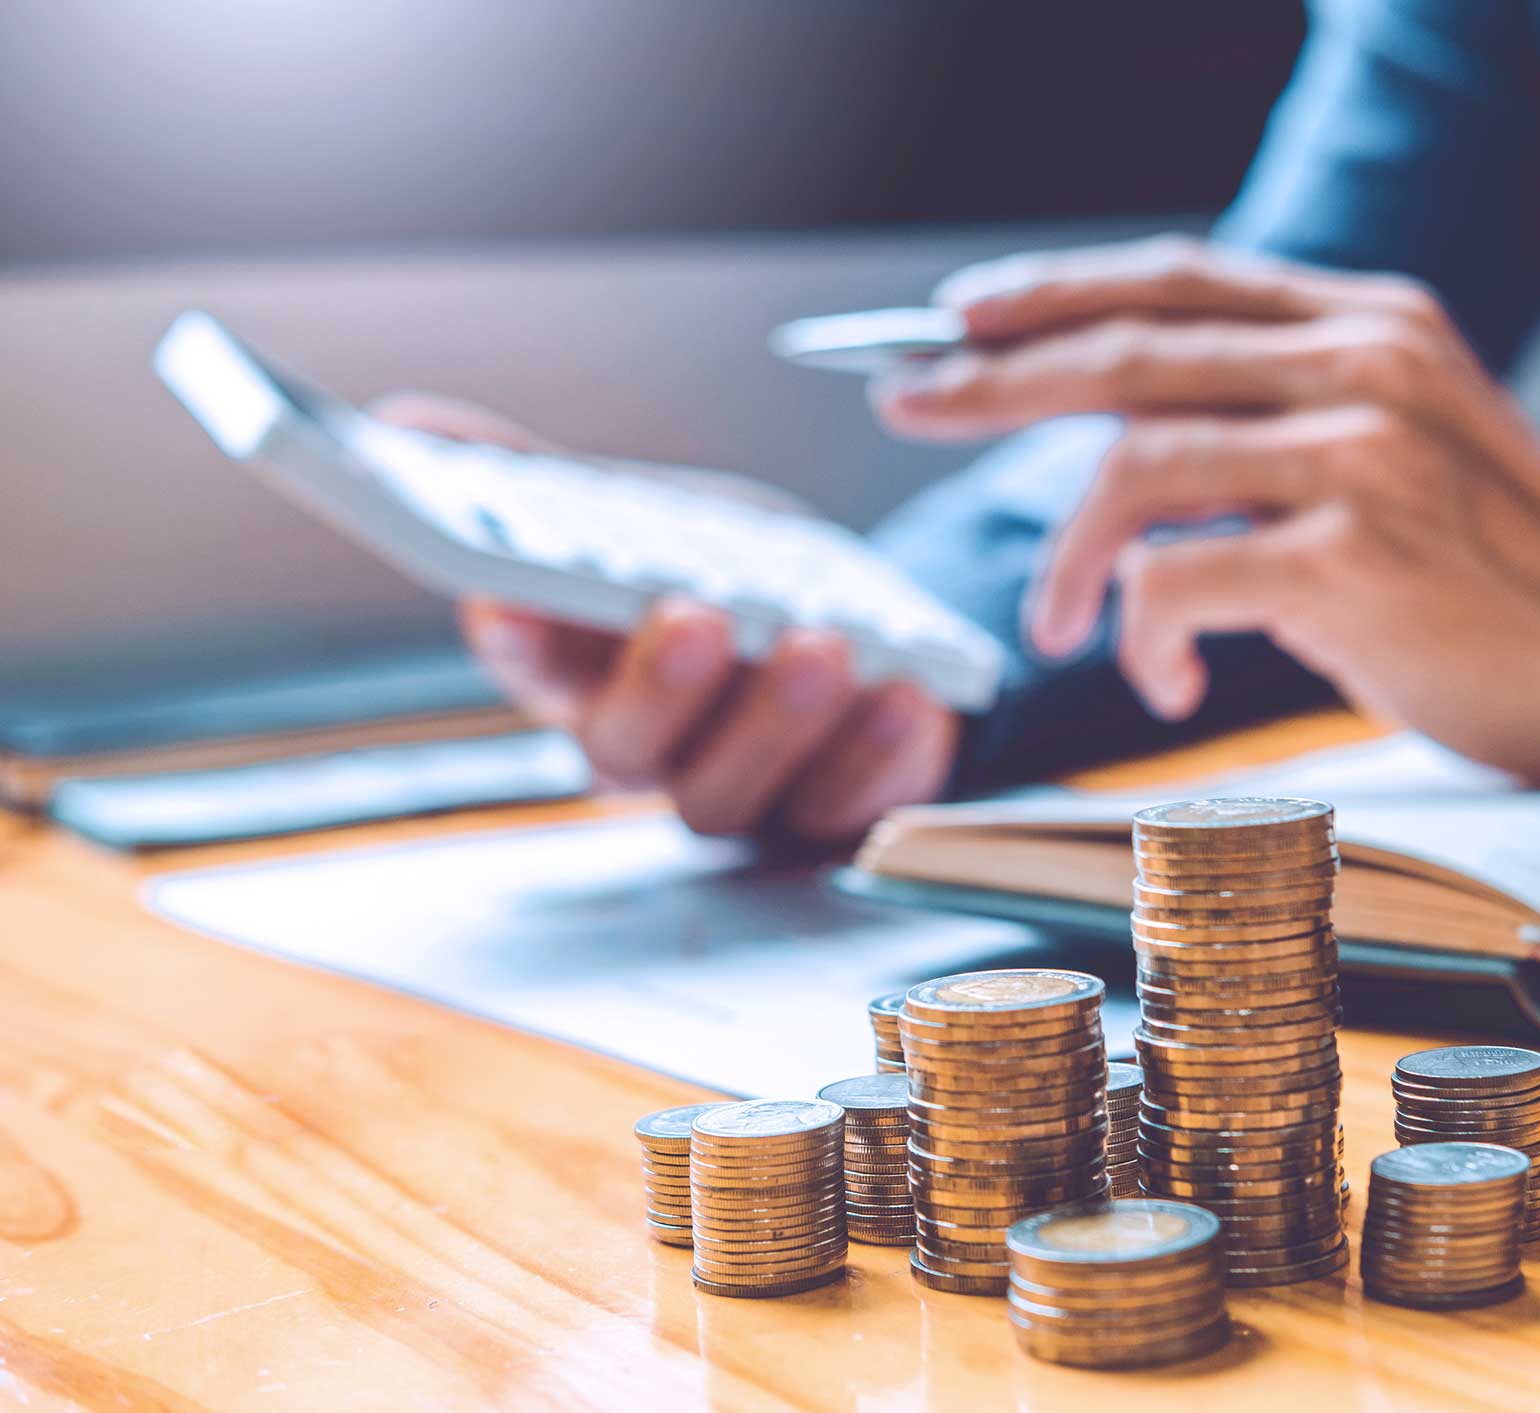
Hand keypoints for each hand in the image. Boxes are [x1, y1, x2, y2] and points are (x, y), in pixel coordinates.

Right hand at [368, 393, 959, 839]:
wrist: (844, 631)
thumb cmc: (716, 578)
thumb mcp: (640, 517)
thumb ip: (539, 482)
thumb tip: (408, 422)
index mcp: (576, 672)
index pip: (520, 661)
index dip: (510, 632)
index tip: (511, 590)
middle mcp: (647, 749)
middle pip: (625, 749)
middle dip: (660, 685)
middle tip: (699, 615)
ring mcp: (738, 791)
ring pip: (733, 790)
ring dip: (779, 720)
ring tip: (823, 644)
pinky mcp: (829, 811)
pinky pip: (847, 805)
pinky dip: (881, 753)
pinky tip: (909, 693)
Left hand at [871, 237, 1539, 784]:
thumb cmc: (1477, 575)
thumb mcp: (1389, 452)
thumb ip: (1274, 416)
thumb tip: (1118, 430)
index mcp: (1370, 323)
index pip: (1178, 281)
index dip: (1056, 291)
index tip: (960, 315)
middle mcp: (1366, 364)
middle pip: (1129, 350)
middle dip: (996, 379)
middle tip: (910, 401)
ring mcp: (1362, 454)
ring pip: (1135, 466)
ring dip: (1070, 556)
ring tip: (1059, 622)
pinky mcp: (1351, 557)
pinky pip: (1175, 578)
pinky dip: (1140, 635)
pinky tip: (1160, 682)